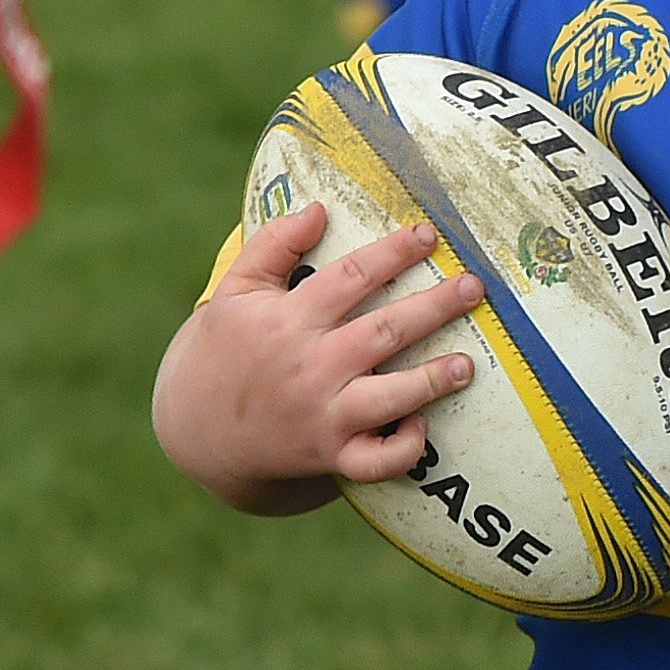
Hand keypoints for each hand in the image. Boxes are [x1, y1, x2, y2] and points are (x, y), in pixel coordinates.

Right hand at [152, 208, 487, 510]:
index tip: (428, 234)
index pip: (351, 278)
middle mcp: (311, 367)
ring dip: (431, 381)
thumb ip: (273, 245)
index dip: (393, 253)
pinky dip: (402, 448)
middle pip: (383, 332)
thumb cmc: (223, 349)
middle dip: (434, 308)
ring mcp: (322, 415)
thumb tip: (318, 208)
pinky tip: (422, 424)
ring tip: (466, 364)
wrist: (194, 426)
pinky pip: (375, 461)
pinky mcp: (329, 455)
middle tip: (474, 287)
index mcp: (289, 320)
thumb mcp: (235, 290)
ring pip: (388, 398)